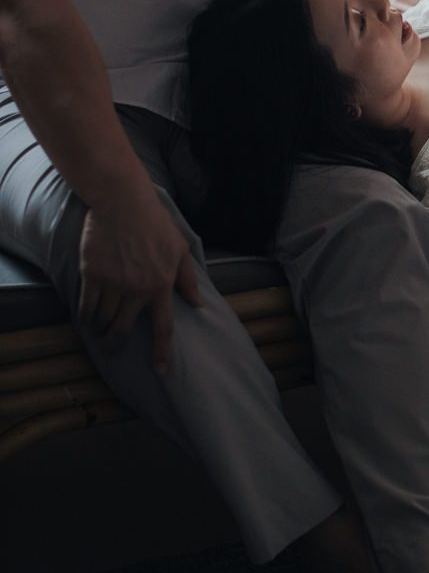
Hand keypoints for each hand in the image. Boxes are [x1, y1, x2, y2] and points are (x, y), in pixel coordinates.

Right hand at [78, 179, 202, 373]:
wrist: (123, 202)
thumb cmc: (154, 223)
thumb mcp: (179, 248)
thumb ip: (187, 279)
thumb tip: (198, 304)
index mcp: (162, 285)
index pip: (163, 326)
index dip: (161, 351)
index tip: (160, 371)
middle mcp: (138, 289)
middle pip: (124, 329)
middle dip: (116, 342)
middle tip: (111, 346)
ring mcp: (114, 283)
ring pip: (103, 319)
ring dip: (100, 329)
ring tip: (98, 329)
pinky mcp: (92, 274)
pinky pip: (87, 306)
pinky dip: (85, 317)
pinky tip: (86, 320)